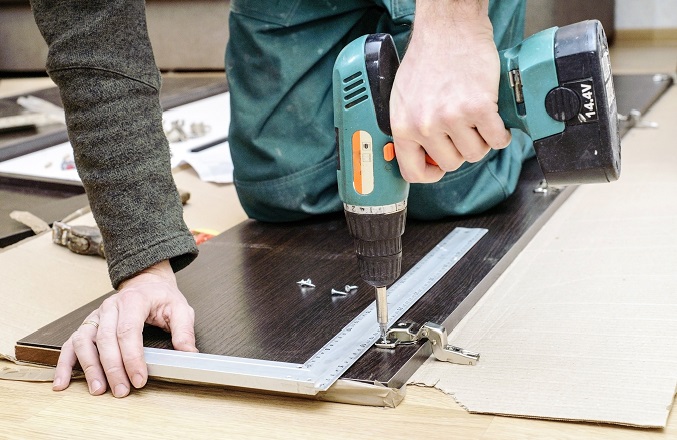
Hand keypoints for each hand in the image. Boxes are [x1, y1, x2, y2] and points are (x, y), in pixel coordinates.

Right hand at [52, 260, 197, 396]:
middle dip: (113, 368)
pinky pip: (71, 344)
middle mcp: (110, 307)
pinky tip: (62, 382)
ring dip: (89, 367)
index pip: (128, 331)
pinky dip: (65, 363)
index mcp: (134, 301)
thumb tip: (189, 355)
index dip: (132, 357)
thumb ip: (184, 331)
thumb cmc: (161, 297)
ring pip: (84, 341)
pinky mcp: (88, 325)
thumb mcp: (180, 309)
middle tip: (122, 390)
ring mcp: (96, 316)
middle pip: (105, 339)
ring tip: (98, 389)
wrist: (146, 282)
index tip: (139, 379)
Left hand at [390, 0, 511, 182]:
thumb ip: (409, 127)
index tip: (439, 167)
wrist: (449, 29)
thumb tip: (420, 154)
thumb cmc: (427, 58)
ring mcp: (452, 118)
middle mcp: (425, 125)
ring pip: (475, 154)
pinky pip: (497, 140)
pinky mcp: (478, 108)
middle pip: (451, 164)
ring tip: (477, 119)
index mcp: (403, 126)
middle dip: (460, 149)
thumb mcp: (403, 98)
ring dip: (481, 140)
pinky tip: (494, 118)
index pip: (412, 172)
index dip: (430, 174)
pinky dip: (500, 132)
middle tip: (463, 128)